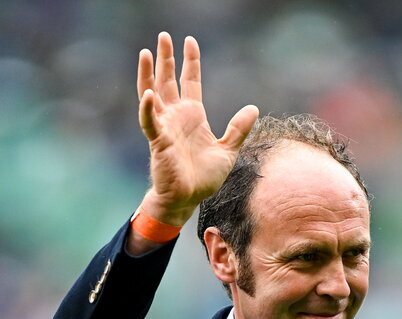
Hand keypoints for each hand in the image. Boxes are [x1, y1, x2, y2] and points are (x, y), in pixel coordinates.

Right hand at [137, 32, 258, 225]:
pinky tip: (148, 94)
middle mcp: (177, 117)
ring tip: (147, 53)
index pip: (190, 81)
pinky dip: (148, 108)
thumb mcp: (227, 151)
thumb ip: (238, 130)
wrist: (187, 199)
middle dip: (166, 59)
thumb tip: (254, 108)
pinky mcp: (158, 141)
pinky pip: (150, 122)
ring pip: (153, 94)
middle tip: (163, 36)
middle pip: (168, 81)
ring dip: (149, 74)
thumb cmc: (203, 179)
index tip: (189, 42)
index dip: (190, 62)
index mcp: (193, 116)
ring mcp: (165, 127)